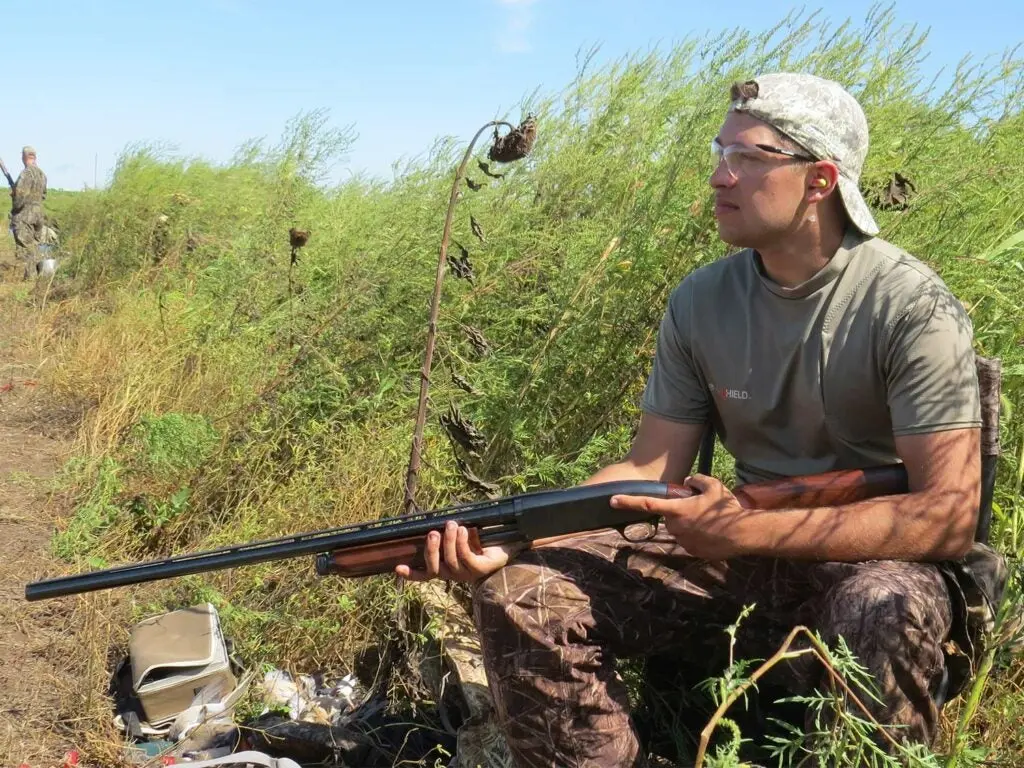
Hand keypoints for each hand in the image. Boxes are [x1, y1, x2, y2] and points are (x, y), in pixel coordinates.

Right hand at [394, 520, 520, 583]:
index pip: (425, 574)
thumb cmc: (481, 538)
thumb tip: (432, 521)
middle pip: (434, 568)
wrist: (508, 544)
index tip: (397, 567)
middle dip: (431, 550)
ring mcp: (466, 573)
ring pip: (450, 560)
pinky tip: (463, 530)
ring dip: (449, 540)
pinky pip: (466, 557)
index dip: (411, 574)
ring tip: (451, 525)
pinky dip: (462, 543)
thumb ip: (445, 532)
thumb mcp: (459, 535)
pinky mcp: (479, 569)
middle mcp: (453, 573)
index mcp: (445, 567)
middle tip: (433, 533)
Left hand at [610, 474, 752, 559]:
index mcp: (676, 510)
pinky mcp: (691, 551)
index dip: (628, 502)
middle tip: (700, 507)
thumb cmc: (725, 509)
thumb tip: (687, 482)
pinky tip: (712, 532)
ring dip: (689, 523)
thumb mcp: (713, 485)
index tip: (612, 500)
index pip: (647, 504)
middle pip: (670, 515)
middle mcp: (675, 527)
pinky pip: (689, 539)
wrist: (742, 535)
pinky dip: (697, 534)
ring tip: (710, 520)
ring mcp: (682, 541)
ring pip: (679, 528)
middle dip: (680, 511)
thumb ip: (696, 480)